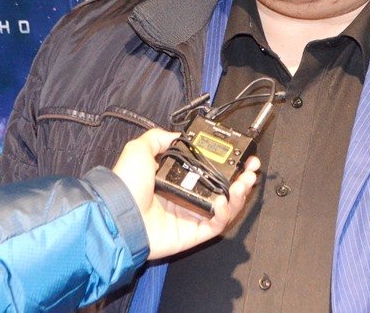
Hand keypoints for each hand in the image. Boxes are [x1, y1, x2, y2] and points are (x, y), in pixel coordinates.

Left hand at [110, 129, 259, 259]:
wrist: (119, 213)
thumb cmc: (126, 185)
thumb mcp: (139, 150)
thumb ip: (158, 138)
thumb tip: (174, 134)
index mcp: (175, 180)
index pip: (208, 172)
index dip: (226, 165)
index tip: (238, 157)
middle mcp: (185, 198)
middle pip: (222, 190)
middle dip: (241, 179)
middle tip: (251, 170)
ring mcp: (190, 217)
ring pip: (224, 208)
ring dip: (239, 195)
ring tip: (244, 183)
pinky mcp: (192, 234)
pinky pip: (215, 225)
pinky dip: (225, 214)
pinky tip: (226, 201)